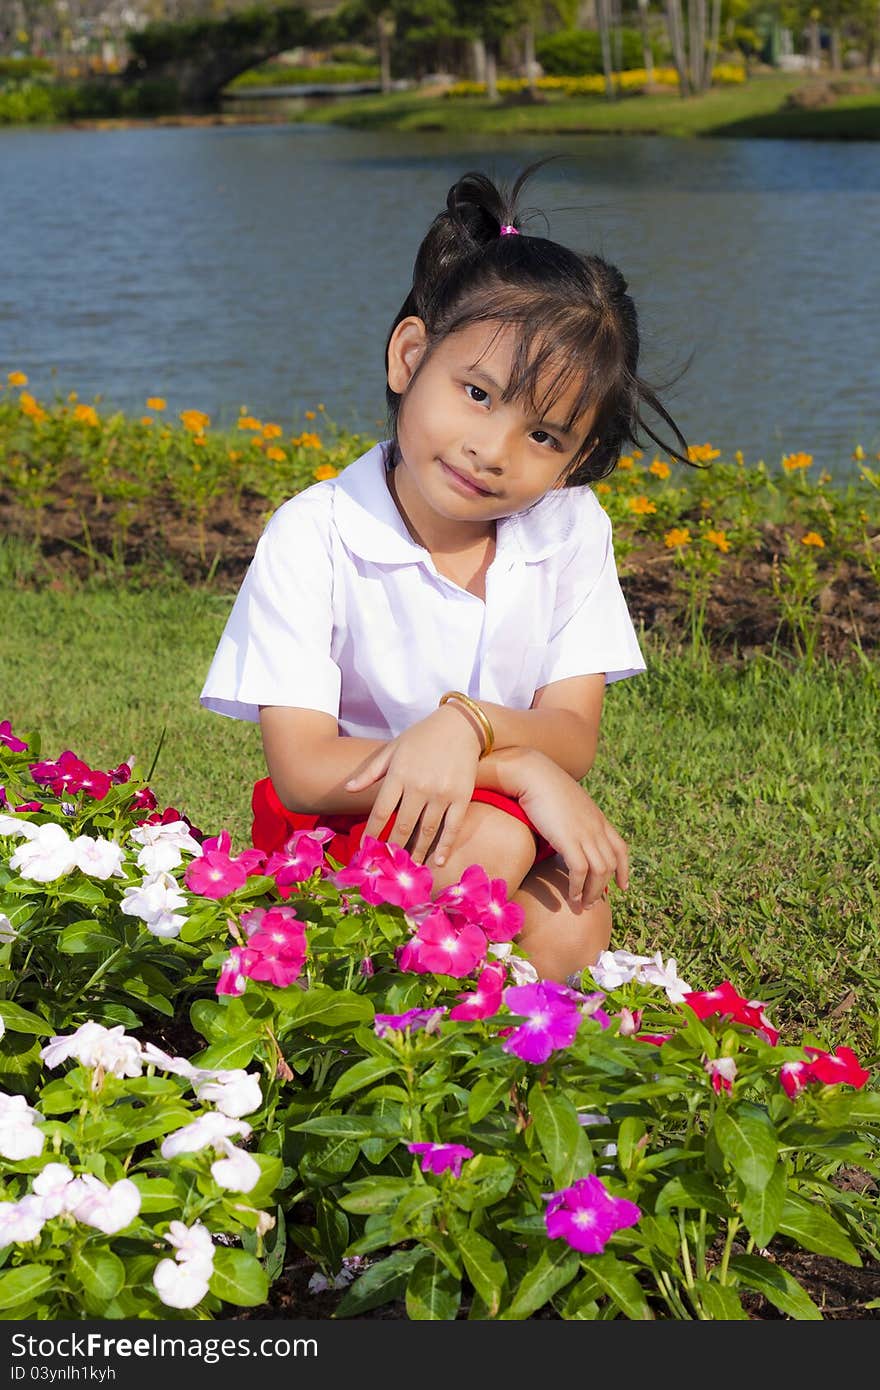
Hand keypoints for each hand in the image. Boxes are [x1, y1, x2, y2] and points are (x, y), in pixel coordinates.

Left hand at [344, 707, 482, 864]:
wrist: (460, 725)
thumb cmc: (421, 737)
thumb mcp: (392, 749)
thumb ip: (370, 771)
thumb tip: (348, 789)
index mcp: (399, 775)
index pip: (381, 812)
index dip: (371, 834)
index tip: (365, 852)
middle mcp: (419, 786)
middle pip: (402, 827)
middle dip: (393, 850)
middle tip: (386, 869)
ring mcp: (442, 793)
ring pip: (426, 831)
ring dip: (417, 853)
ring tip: (409, 870)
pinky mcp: (462, 797)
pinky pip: (452, 827)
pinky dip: (444, 846)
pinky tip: (437, 861)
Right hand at [513, 751, 628, 905]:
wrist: (532, 772)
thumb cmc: (540, 784)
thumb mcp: (563, 802)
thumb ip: (569, 817)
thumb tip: (561, 828)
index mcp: (597, 818)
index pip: (620, 847)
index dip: (624, 869)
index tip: (623, 886)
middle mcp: (596, 826)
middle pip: (610, 864)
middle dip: (604, 888)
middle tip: (594, 904)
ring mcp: (584, 833)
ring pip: (600, 872)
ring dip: (592, 893)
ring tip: (582, 906)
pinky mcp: (569, 839)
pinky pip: (580, 871)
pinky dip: (578, 887)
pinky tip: (572, 897)